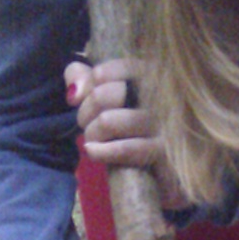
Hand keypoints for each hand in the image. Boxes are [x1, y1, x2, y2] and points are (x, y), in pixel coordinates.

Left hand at [65, 57, 182, 207]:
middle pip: (104, 95)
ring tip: (94, 140)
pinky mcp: (163, 152)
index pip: (108, 71)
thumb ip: (83, 76)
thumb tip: (74, 93)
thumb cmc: (130, 123)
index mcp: (150, 73)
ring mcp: (164, 123)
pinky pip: (125, 149)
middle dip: (85, 112)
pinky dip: (102, 151)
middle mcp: (161, 94)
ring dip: (92, 133)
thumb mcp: (104, 90)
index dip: (92, 83)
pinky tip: (93, 150)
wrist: (164, 168)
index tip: (89, 95)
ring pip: (107, 121)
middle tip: (88, 123)